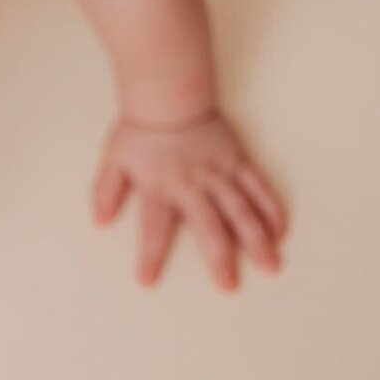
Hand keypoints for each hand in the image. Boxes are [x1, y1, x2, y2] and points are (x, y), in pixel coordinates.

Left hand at [91, 109, 288, 290]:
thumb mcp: (114, 159)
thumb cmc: (140, 130)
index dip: (150, 255)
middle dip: (219, 258)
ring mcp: (219, 174)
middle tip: (229, 286)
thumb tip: (99, 221)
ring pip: (242, 211)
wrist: (169, 93)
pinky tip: (280, 231)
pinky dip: (271, 209)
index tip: (147, 282)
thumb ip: (106, 191)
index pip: (153, 228)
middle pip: (208, 226)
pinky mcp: (238, 161)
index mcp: (159, 187)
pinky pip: (258, 188)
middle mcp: (192, 185)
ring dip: (257, 240)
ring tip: (271, 266)